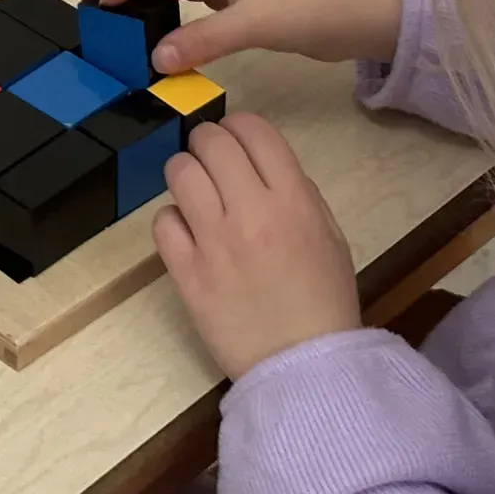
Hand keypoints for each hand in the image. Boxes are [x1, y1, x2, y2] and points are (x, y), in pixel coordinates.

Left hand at [155, 113, 362, 379]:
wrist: (305, 367)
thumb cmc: (323, 301)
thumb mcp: (331, 236)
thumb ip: (300, 193)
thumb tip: (262, 167)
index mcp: (293, 200)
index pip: (254, 130)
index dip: (240, 126)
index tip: (236, 139)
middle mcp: (251, 211)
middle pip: (211, 142)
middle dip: (208, 143)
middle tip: (211, 161)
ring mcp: (214, 241)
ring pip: (180, 172)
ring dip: (186, 174)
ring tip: (196, 194)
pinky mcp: (186, 272)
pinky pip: (163, 222)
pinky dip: (173, 221)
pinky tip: (188, 234)